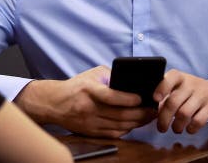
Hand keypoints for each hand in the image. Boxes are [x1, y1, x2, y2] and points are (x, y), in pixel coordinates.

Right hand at [14, 66, 155, 137]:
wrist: (54, 103)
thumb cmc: (76, 87)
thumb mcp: (91, 75)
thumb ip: (110, 76)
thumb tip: (131, 82)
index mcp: (88, 90)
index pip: (111, 97)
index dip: (128, 99)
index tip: (141, 99)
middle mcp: (89, 108)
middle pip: (120, 114)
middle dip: (140, 113)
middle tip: (153, 110)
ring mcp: (90, 122)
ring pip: (119, 126)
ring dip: (137, 123)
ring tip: (148, 117)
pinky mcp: (91, 132)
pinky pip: (113, 134)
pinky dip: (127, 130)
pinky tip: (134, 124)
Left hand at [153, 69, 207, 133]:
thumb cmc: (196, 93)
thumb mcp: (183, 88)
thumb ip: (168, 96)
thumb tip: (153, 109)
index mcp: (181, 78)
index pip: (170, 77)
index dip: (161, 88)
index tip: (155, 99)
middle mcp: (191, 84)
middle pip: (173, 101)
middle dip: (164, 118)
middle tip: (161, 128)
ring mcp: (203, 95)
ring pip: (184, 113)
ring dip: (177, 125)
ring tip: (176, 129)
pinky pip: (198, 120)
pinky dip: (191, 128)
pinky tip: (189, 129)